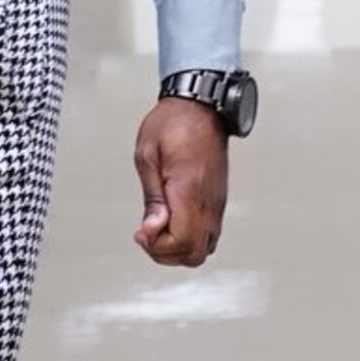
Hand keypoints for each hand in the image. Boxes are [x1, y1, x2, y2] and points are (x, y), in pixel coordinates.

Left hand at [133, 97, 230, 266]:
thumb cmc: (173, 124)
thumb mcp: (147, 155)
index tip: (141, 231)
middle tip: (148, 233)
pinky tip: (172, 221)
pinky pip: (209, 234)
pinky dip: (189, 238)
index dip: (157, 246)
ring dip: (178, 248)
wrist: (203, 106)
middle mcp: (208, 202)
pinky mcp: (218, 200)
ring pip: (204, 249)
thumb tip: (151, 230)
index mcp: (189, 190)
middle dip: (166, 253)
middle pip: (194, 254)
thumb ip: (152, 198)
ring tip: (158, 228)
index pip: (181, 242)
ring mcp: (216, 203)